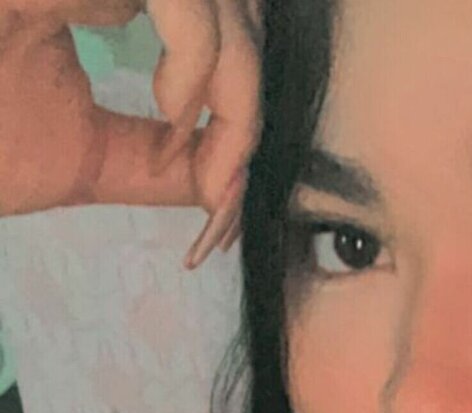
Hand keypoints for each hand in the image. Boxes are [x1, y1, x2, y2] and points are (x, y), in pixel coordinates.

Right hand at [0, 0, 260, 268]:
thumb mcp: (80, 158)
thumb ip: (157, 161)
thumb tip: (233, 180)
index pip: (215, 28)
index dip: (243, 103)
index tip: (226, 192)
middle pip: (230, 5)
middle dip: (248, 95)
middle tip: (223, 184)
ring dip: (231, 77)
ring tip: (185, 139)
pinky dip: (199, 51)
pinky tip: (172, 104)